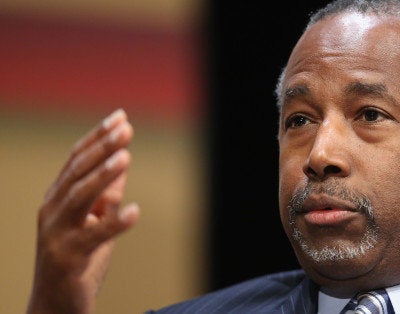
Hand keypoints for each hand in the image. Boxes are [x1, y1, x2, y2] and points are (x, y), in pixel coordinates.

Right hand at [27, 109, 139, 313]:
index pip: (77, 160)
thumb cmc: (78, 259)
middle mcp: (52, 211)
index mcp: (57, 198)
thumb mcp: (95, 220)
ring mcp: (56, 234)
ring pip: (79, 198)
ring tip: (126, 157)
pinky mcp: (67, 258)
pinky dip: (114, 223)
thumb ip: (107, 194)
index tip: (121, 117)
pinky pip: (93, 238)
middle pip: (77, 172)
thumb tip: (122, 161)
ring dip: (103, 176)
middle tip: (126, 128)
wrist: (56, 305)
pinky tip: (135, 211)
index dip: (98, 137)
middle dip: (102, 148)